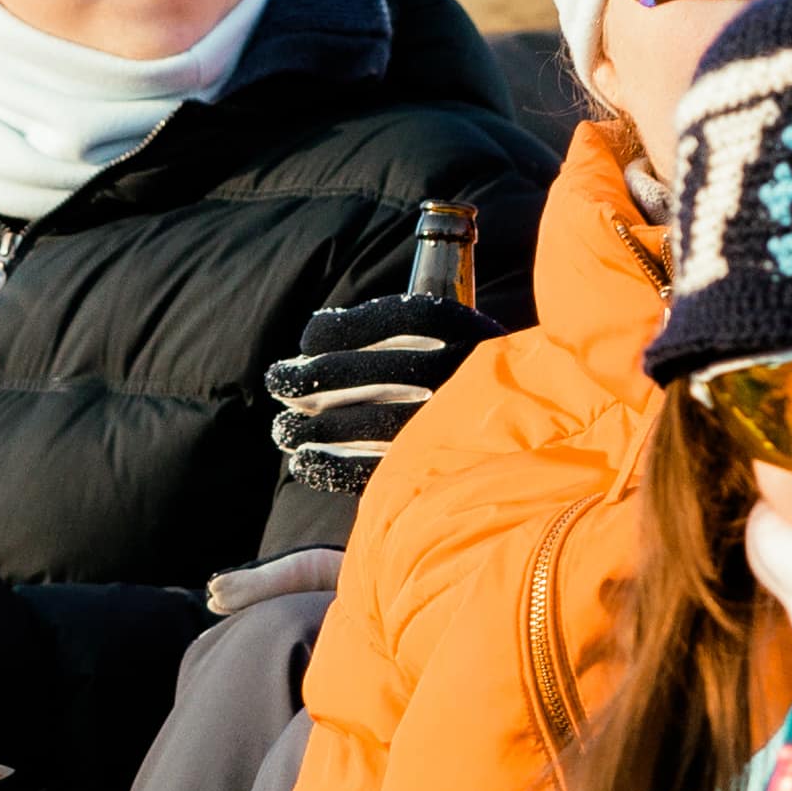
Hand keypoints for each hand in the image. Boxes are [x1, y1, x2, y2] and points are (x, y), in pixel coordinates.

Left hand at [261, 286, 478, 496]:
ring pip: (375, 421)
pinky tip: (305, 463)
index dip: (349, 328)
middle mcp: (467, 376)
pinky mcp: (444, 472)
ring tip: (284, 429)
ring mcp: (459, 427)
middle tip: (278, 380)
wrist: (513, 447)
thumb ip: (397, 334)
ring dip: (317, 427)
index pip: (407, 318)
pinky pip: (382, 470)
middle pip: (381, 372)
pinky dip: (335, 468)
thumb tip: (316, 343)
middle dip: (317, 377)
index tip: (309, 338)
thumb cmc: (462, 387)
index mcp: (469, 335)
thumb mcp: (450, 344)